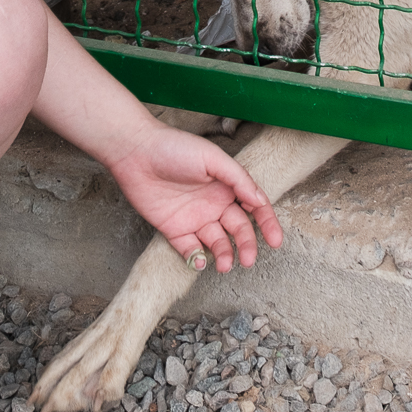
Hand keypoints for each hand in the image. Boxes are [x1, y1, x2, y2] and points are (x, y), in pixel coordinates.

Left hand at [102, 124, 283, 272]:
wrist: (136, 152)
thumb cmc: (175, 147)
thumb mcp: (213, 158)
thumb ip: (239, 180)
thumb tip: (259, 201)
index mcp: (227, 186)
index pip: (254, 208)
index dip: (267, 224)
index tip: (275, 240)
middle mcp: (214, 204)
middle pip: (238, 230)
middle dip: (246, 245)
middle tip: (248, 260)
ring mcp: (194, 218)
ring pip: (216, 243)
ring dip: (224, 255)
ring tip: (225, 264)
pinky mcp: (174, 229)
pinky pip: (189, 249)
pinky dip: (196, 258)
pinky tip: (199, 260)